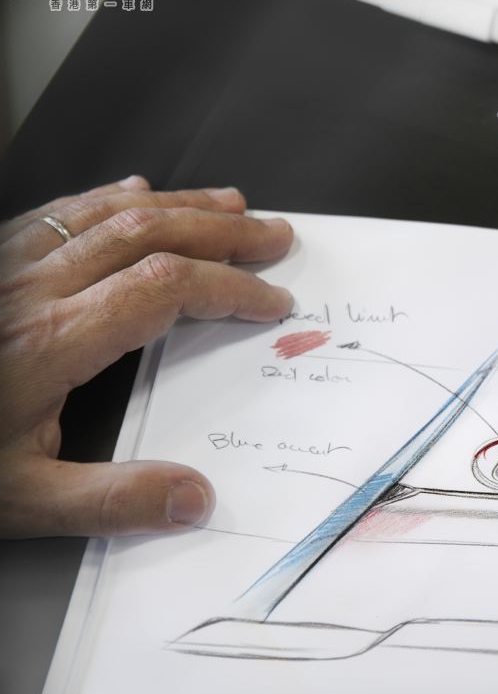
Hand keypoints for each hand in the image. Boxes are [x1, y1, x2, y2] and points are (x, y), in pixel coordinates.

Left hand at [0, 176, 293, 537]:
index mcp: (50, 343)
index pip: (164, 290)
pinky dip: (108, 198)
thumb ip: (113, 500)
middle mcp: (31, 291)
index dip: (229, 288)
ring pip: (106, 213)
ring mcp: (6, 269)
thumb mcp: (20, 500)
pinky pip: (56, 213)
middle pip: (146, 235)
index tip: (270, 302)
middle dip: (222, 234)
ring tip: (231, 207)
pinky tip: (132, 193)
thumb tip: (193, 497)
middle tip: (274, 238)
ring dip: (179, 206)